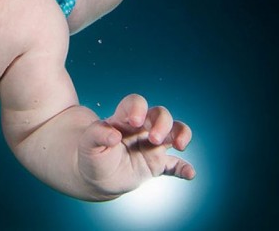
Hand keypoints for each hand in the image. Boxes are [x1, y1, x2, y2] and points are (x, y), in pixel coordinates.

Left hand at [77, 94, 194, 199]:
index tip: (134, 121)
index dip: (138, 108)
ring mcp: (151, 146)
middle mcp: (141, 129)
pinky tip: (190, 173)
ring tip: (179, 145)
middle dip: (162, 123)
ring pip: (174, 132)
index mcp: (123, 119)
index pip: (135, 103)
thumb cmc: (90, 152)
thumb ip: (97, 134)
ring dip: (180, 134)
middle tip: (154, 138)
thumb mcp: (88, 142)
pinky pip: (175, 165)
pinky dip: (184, 168)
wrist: (93, 175)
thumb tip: (114, 136)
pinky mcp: (156, 165)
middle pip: (160, 114)